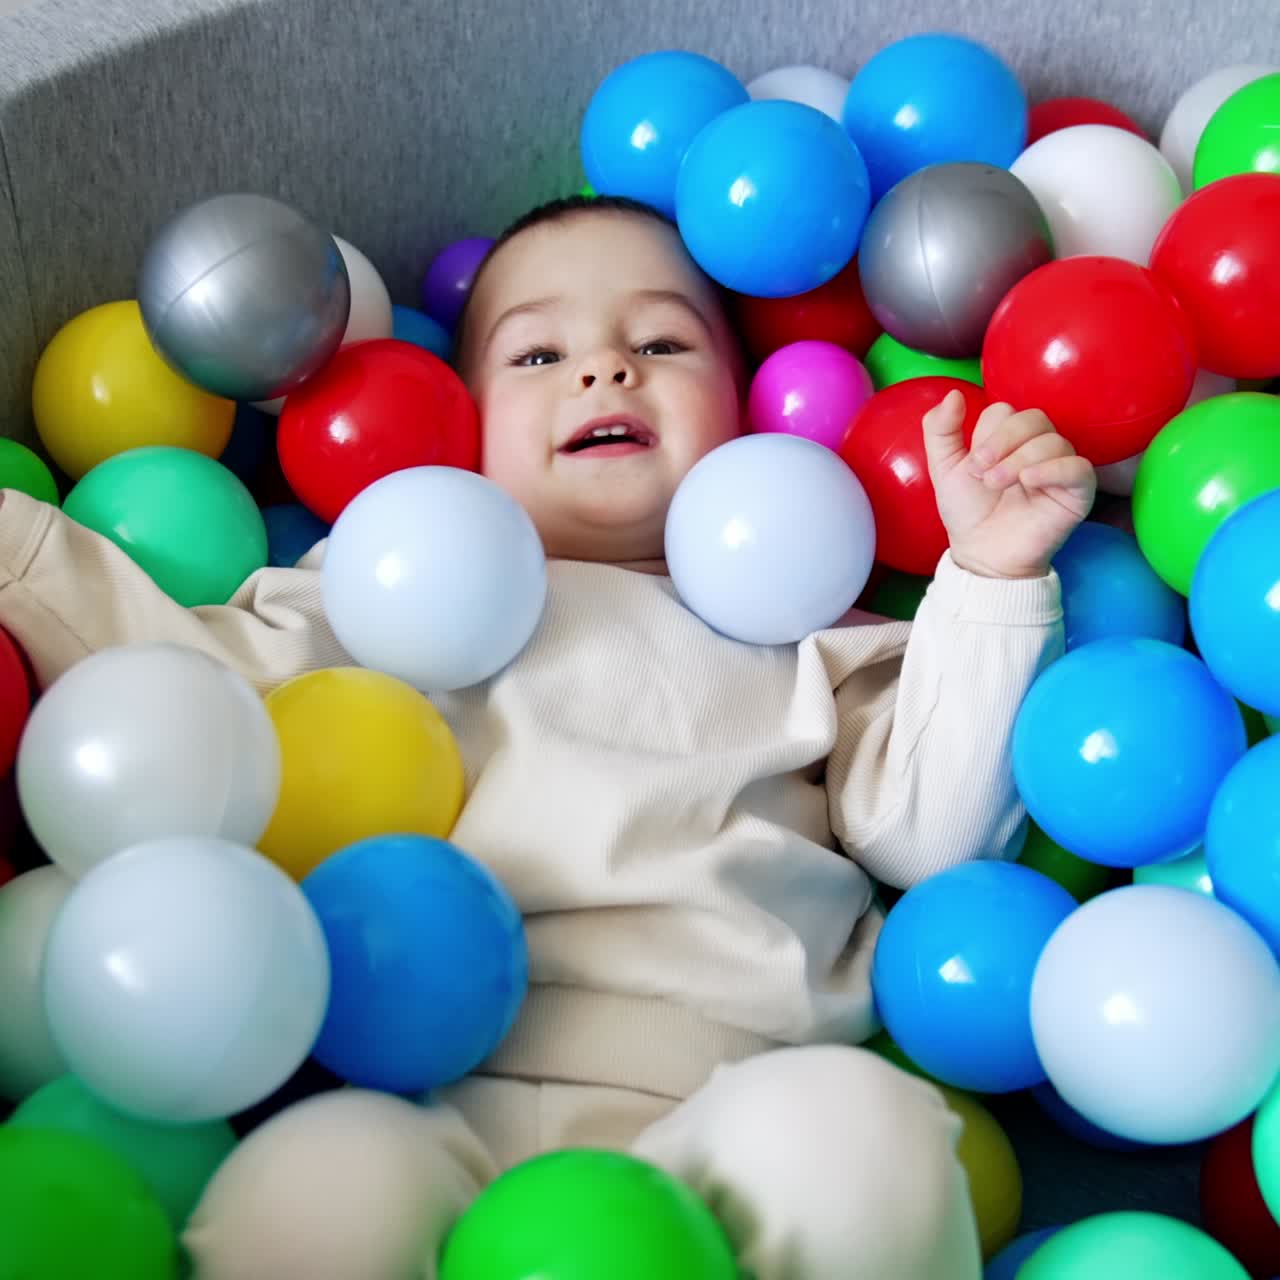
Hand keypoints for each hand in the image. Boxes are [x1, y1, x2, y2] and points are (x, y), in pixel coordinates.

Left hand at [922, 391, 1095, 579]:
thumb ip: (940, 430)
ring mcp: (1060, 468)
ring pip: (1053, 441)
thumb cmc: (967, 511)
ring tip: (996, 484)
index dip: (987, 433)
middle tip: (982, 471)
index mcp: (1009, 438)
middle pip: (1033, 418)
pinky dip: (1053, 469)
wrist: (982, 552)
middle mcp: (1038, 447)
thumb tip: (952, 393)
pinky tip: (1029, 481)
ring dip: (1019, 460)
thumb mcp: (944, 468)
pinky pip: (1079, 468)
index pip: (1005, 411)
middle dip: (1003, 441)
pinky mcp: (1078, 492)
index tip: (972, 464)